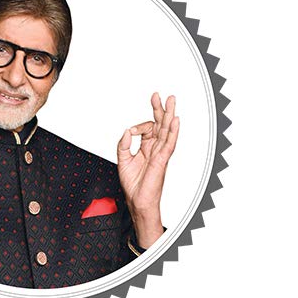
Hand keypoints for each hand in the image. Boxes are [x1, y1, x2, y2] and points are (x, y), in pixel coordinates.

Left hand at [115, 92, 179, 247]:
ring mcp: (160, 154)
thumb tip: (127, 131)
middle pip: (160, 125)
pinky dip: (173, 132)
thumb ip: (123, 144)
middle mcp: (155, 149)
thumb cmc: (133, 186)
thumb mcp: (122, 160)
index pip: (148, 128)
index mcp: (147, 148)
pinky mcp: (162, 160)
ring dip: (169, 115)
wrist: (138, 202)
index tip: (132, 129)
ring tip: (172, 101)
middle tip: (161, 95)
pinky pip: (169, 144)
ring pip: (167, 131)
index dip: (140, 123)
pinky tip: (175, 121)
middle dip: (160, 109)